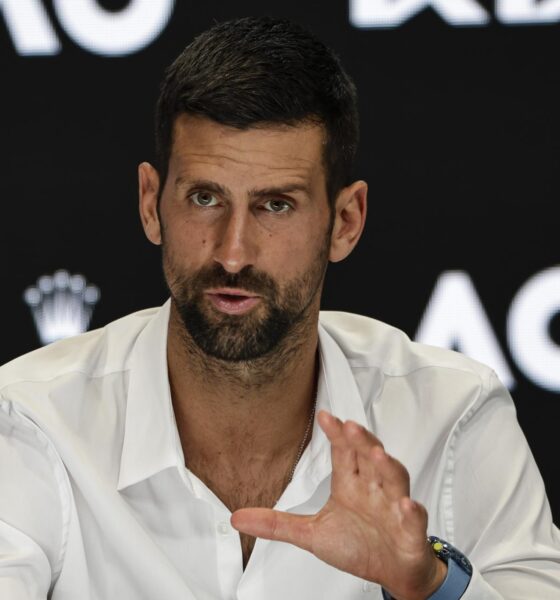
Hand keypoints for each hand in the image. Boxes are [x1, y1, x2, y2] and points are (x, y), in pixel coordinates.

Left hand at [231, 410, 446, 599]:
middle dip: (361, 441)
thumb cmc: (358, 546)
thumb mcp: (312, 535)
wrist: (393, 572)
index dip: (336, 434)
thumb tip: (237, 517)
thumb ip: (277, 524)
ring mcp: (393, 507)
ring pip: (393, 479)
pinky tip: (405, 504)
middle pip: (369, 458)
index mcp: (350, 486)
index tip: (324, 416)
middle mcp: (373, 489)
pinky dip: (411, 511)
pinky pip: (413, 519)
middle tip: (349, 427)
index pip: (344, 453)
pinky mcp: (409, 531)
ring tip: (377, 455)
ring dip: (386, 466)